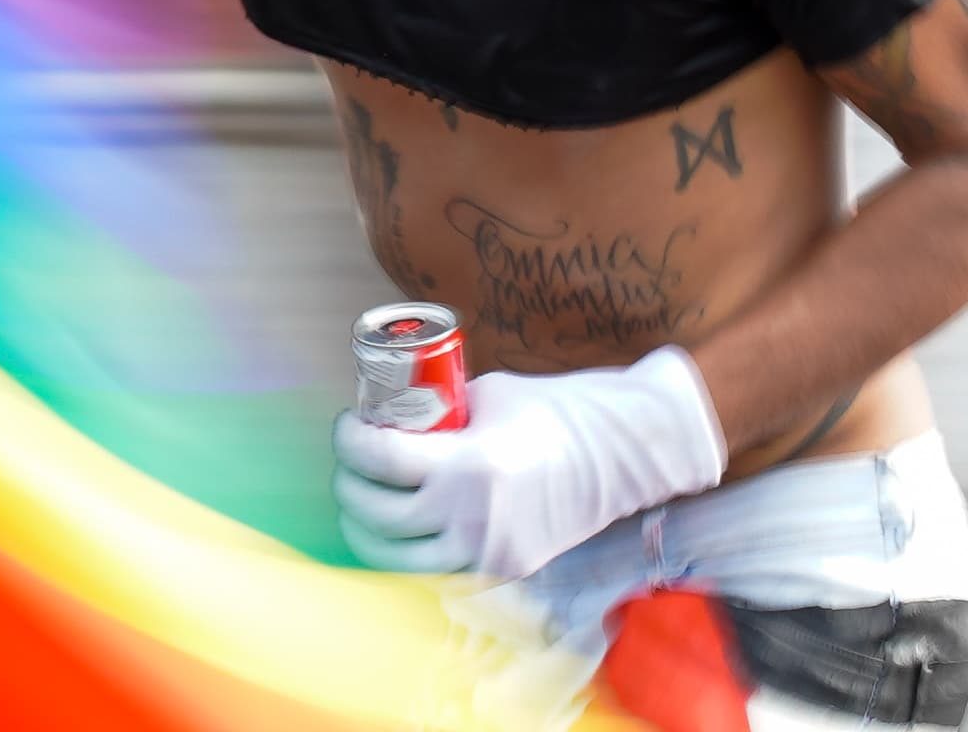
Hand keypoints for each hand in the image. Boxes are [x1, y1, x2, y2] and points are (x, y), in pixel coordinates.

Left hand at [332, 345, 726, 579]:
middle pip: (377, 513)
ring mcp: (487, 552)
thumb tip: (387, 416)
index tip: (349, 425)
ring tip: (362, 499)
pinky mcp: (500, 571)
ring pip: (394, 557)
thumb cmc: (553, 412)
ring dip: (365, 527)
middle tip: (350, 461)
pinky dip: (402, 553)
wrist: (619, 457)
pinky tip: (393, 530)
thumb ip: (438, 413)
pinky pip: (431, 571)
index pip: (381, 459)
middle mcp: (474, 517)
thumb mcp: (486, 396)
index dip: (349, 440)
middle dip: (349, 484)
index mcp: (470, 464)